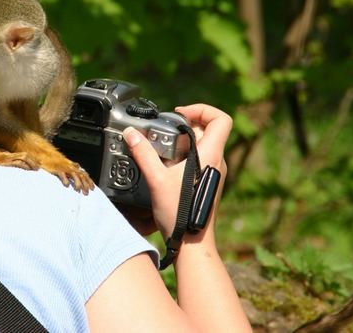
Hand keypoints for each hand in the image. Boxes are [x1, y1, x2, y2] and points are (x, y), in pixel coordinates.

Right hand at [123, 103, 230, 240]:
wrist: (193, 243)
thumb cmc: (181, 214)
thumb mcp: (156, 179)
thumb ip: (143, 153)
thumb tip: (131, 133)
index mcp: (211, 155)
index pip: (221, 119)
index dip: (203, 110)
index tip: (181, 114)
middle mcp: (217, 161)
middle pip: (208, 130)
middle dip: (185, 126)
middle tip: (165, 132)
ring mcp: (214, 172)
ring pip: (204, 145)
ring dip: (184, 142)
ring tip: (163, 149)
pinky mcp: (208, 181)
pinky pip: (200, 158)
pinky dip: (185, 155)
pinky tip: (166, 166)